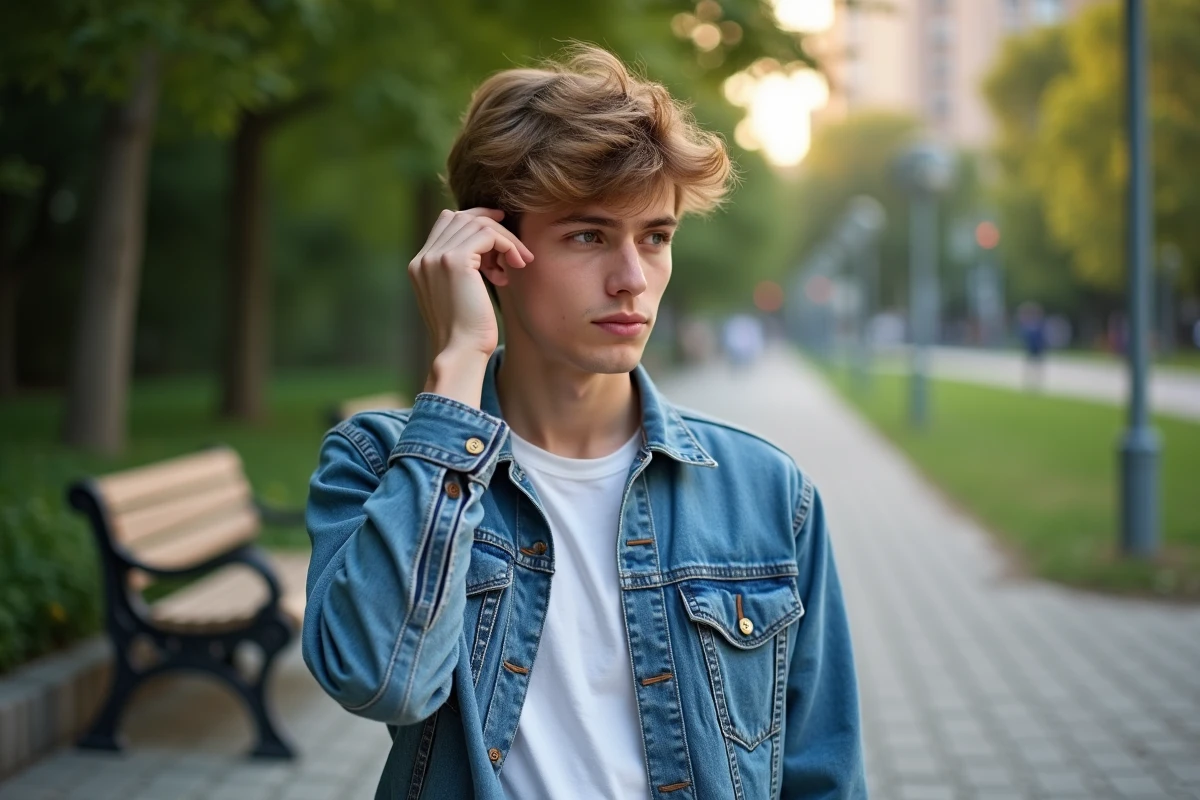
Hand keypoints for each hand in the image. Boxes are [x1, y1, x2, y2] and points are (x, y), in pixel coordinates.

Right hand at [408, 207, 533, 358]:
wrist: (460, 352)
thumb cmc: (467, 332)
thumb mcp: (460, 296)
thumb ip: (464, 272)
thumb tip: (490, 255)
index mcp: (420, 265)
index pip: (447, 222)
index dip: (476, 222)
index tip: (501, 237)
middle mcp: (424, 257)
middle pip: (461, 217)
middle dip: (492, 226)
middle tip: (515, 246)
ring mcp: (436, 257)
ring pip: (478, 224)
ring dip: (505, 239)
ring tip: (518, 262)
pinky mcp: (455, 261)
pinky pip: (488, 234)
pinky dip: (507, 244)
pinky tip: (516, 265)